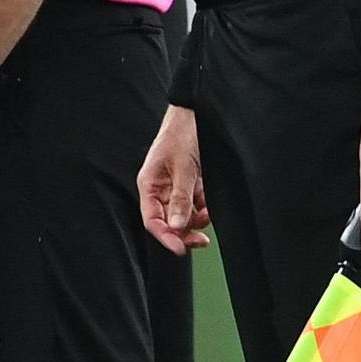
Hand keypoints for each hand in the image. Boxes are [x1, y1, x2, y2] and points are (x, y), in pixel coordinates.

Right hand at [139, 105, 211, 253]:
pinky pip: (194, 204)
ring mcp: (175, 186)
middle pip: (167, 222)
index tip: (181, 249)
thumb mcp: (183, 167)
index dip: (165, 237)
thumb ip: (180, 197)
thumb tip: (175, 226)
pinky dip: (203, 207)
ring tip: (209, 214)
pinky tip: (210, 204)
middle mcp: (160, 189)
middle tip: (201, 241)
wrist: (197, 112)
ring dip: (197, 219)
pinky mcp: (189, 183)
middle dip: (184, 232)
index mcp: (149, 185)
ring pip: (183, 215)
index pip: (152, 220)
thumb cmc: (183, 133)